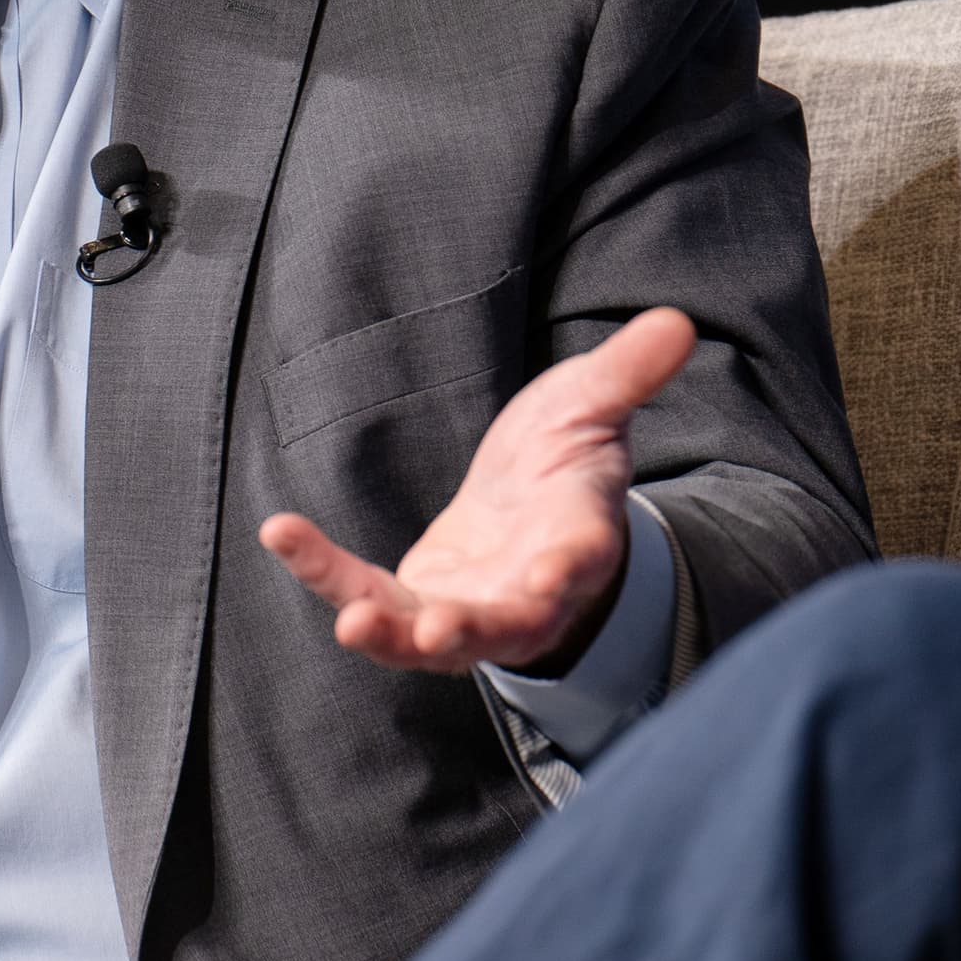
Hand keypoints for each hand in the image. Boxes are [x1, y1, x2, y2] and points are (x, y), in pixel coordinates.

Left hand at [261, 307, 694, 673]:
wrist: (527, 513)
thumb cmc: (565, 463)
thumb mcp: (593, 406)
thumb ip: (626, 373)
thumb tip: (679, 320)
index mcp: (577, 543)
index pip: (578, 564)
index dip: (565, 574)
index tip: (550, 580)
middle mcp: (526, 595)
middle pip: (505, 628)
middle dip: (471, 633)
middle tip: (434, 635)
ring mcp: (468, 612)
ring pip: (431, 639)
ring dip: (392, 636)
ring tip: (352, 624)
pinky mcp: (413, 605)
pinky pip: (364, 594)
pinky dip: (324, 571)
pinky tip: (281, 532)